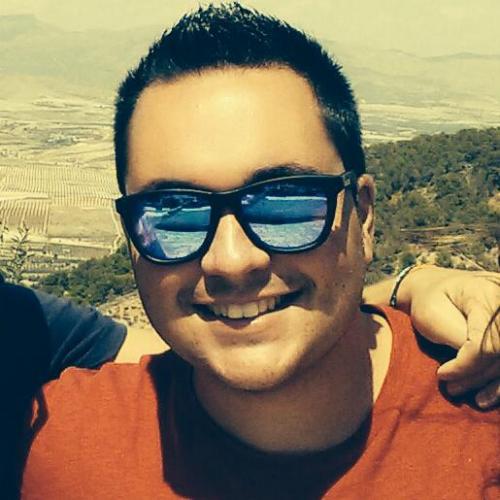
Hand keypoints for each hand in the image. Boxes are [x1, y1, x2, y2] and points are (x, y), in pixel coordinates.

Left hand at [399, 266, 499, 408]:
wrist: (433, 287)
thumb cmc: (428, 301)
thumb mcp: (433, 316)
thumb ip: (458, 338)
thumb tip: (476, 365)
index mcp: (485, 296)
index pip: (485, 343)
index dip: (466, 366)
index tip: (441, 374)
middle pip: (498, 353)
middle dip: (476, 376)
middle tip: (451, 389)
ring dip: (490, 383)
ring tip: (470, 398)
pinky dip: (499, 380)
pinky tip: (487, 396)